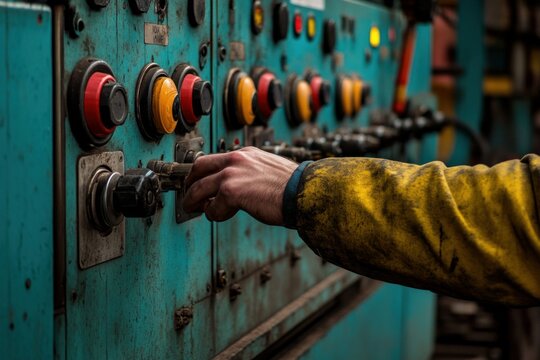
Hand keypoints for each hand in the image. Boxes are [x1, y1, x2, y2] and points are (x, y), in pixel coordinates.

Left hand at [183, 147, 298, 224]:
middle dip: (190, 183)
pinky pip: (212, 208)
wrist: (303, 193)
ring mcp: (231, 174)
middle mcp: (236, 160)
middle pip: (199, 168)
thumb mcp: (268, 170)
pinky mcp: (231, 191)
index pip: (216, 159)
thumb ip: (250, 173)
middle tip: (189, 194)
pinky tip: (221, 216)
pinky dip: (213, 215)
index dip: (204, 172)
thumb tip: (241, 186)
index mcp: (246, 154)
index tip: (201, 181)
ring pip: (198, 188)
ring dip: (193, 201)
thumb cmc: (292, 187)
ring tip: (193, 209)